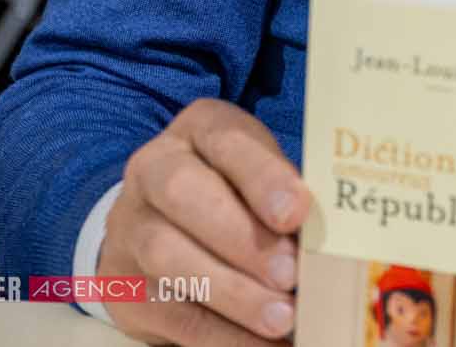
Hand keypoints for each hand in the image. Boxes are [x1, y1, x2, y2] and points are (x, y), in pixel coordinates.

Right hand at [96, 97, 311, 344]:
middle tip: (290, 275)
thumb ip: (288, 194)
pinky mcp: (121, 285)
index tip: (296, 213)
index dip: (262, 177)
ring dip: (231, 293)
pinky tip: (259, 344)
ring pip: (170, 258)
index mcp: (199, 130)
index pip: (227, 141)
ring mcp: (130, 227)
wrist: (159, 220)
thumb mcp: (261, 173)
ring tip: (281, 319)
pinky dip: (218, 335)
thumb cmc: (236, 191)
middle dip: (242, 238)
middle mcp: (153, 170)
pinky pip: (168, 312)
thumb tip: (334, 239)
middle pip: (185, 195)